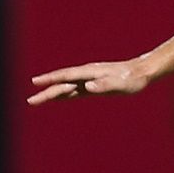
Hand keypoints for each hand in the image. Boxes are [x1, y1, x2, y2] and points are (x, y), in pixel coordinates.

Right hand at [28, 59, 149, 104]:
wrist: (142, 72)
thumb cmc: (133, 78)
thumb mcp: (120, 83)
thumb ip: (104, 85)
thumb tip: (86, 87)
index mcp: (90, 72)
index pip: (66, 76)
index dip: (50, 79)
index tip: (35, 82)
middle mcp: (87, 75)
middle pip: (62, 83)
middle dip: (46, 91)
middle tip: (30, 101)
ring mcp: (89, 80)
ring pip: (66, 86)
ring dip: (51, 93)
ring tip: (36, 100)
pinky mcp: (93, 86)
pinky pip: (75, 91)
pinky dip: (64, 94)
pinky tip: (56, 98)